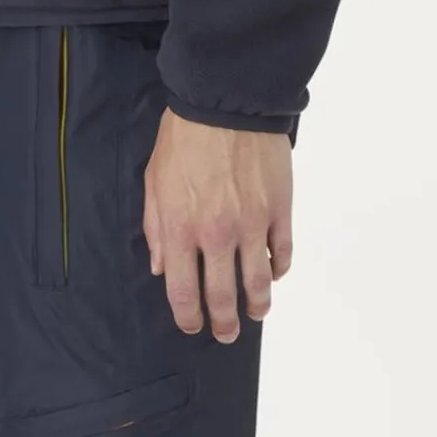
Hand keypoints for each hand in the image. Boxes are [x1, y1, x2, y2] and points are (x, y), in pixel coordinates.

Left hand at [142, 108, 292, 338]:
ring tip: (256, 313)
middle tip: (227, 333)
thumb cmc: (184, 137)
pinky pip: (282, 253)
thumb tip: (162, 267)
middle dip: (225, 322)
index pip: (184, 291)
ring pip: (257, 282)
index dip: (189, 316)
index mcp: (180, 227)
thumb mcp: (154, 180)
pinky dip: (279, 269)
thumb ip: (156, 227)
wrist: (225, 103)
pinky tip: (273, 273)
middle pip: (223, 295)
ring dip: (257, 305)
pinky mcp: (279, 210)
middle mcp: (216, 233)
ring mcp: (251, 224)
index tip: (193, 325)